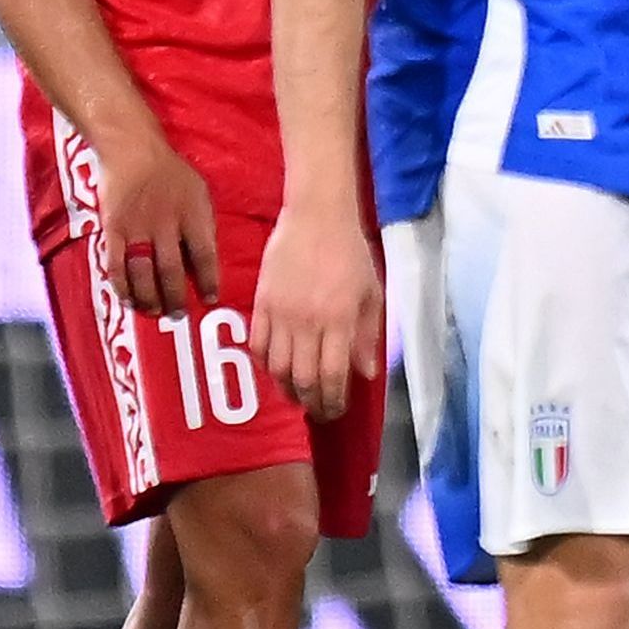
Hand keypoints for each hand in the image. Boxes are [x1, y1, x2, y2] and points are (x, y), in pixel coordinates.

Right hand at [90, 127, 222, 317]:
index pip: (204, 257)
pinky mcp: (113, 230)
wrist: (132, 149)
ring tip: (155, 311)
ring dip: (150, 298)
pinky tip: (129, 299)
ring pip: (144, 275)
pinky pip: (117, 266)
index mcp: (192, 214)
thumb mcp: (199, 192)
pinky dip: (123, 287)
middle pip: (172, 272)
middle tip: (179, 315)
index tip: (209, 300)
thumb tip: (205, 260)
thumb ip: (203, 224)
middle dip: (176, 298)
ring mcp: (137, 228)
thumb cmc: (171, 171)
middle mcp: (166, 224)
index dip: (208, 282)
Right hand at [250, 212, 383, 420]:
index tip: (335, 412)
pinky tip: (275, 367)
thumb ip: (367, 337)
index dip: (333, 402)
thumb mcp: (371, 295)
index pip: (333, 377)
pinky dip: (264, 363)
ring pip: (277, 367)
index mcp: (339, 321)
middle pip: (302, 379)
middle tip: (317, 411)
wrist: (316, 216)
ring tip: (296, 394)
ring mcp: (281, 313)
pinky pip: (257, 344)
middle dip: (310, 403)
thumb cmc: (350, 254)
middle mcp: (308, 322)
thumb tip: (366, 374)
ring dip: (286, 388)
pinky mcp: (261, 303)